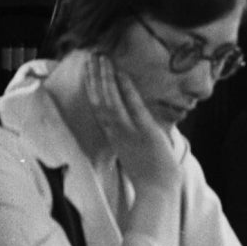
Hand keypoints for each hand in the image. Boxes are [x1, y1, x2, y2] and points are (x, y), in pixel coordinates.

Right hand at [87, 55, 182, 193]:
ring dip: (105, 78)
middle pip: (100, 100)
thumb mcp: (133, 149)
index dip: (92, 88)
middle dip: (94, 77)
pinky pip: (132, 107)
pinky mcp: (144, 132)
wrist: (158, 190)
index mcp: (113, 135)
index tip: (89, 70)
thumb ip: (129, 133)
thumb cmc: (148, 173)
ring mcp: (129, 131)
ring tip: (101, 58)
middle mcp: (116, 132)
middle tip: (91, 56)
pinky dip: (125, 89)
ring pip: (111, 100)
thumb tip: (131, 118)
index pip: (98, 107)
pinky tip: (121, 74)